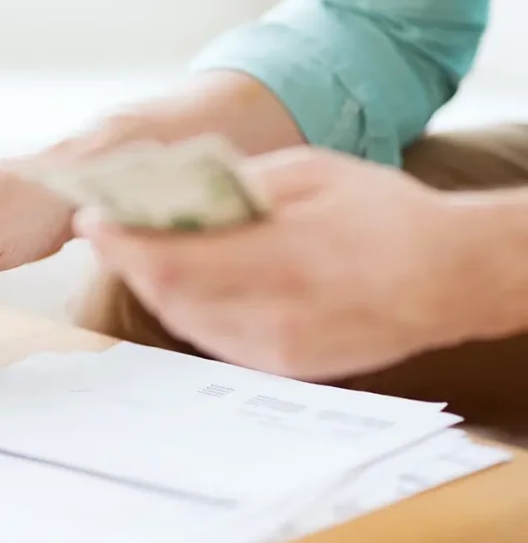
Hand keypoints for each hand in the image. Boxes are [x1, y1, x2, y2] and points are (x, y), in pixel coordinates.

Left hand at [75, 147, 472, 380]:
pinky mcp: (286, 367)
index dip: (121, 244)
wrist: (450, 276)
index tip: (92, 222)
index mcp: (280, 259)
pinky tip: (191, 283)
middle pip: (169, 297)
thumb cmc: (385, 215)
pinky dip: (192, 309)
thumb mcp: (310, 174)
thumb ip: (238, 184)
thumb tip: (177, 190)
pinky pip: (216, 339)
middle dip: (131, 263)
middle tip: (112, 233)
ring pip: (186, 322)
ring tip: (144, 253)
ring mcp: (279, 349)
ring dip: (157, 287)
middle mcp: (274, 315)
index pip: (171, 261)